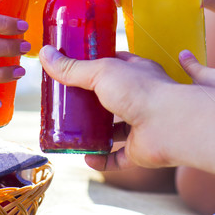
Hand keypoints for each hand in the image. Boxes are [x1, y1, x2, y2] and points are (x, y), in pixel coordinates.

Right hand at [39, 46, 173, 170]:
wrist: (170, 125)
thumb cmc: (141, 90)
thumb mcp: (100, 71)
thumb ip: (73, 68)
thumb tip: (45, 54)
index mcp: (136, 71)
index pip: (115, 63)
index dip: (96, 64)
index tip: (75, 67)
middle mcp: (140, 96)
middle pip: (113, 97)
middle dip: (92, 100)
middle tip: (68, 103)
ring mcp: (141, 123)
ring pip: (116, 128)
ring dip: (97, 131)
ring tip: (73, 131)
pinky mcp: (141, 149)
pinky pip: (119, 157)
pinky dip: (102, 159)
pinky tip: (86, 158)